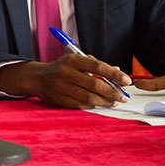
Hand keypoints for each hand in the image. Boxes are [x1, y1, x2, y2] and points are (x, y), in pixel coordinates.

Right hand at [0, 53, 130, 108]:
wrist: (37, 78)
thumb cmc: (62, 68)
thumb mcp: (76, 61)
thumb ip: (96, 65)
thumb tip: (118, 71)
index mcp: (71, 60)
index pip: (97, 66)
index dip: (114, 74)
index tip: (127, 81)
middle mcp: (64, 72)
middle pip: (94, 84)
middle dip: (112, 92)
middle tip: (123, 96)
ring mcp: (60, 87)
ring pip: (88, 97)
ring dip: (105, 101)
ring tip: (114, 101)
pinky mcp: (58, 99)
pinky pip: (80, 105)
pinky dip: (92, 105)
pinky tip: (99, 103)